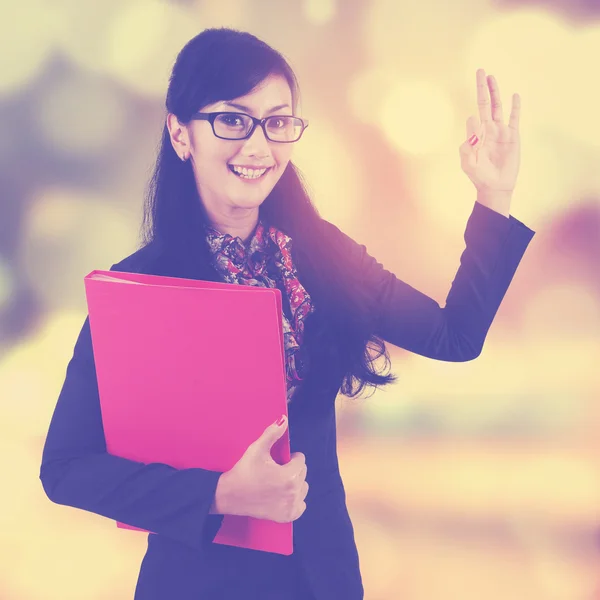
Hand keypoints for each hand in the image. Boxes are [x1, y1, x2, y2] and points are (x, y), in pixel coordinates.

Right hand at [215, 415, 308, 522]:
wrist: (229, 495)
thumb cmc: (244, 470)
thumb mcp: (257, 449)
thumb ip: (272, 433)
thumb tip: (284, 419)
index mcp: (289, 475)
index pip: (301, 460)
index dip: (290, 457)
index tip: (278, 460)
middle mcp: (293, 493)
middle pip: (303, 473)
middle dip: (292, 469)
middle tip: (275, 471)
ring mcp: (290, 507)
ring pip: (303, 489)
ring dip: (295, 484)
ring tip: (278, 482)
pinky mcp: (286, 517)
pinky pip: (301, 506)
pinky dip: (295, 501)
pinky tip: (282, 496)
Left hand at [459, 69, 520, 203]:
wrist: (495, 186)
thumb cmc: (478, 176)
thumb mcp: (468, 161)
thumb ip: (468, 144)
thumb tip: (473, 119)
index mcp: (475, 135)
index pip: (473, 120)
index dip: (474, 125)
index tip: (477, 137)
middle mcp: (488, 129)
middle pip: (485, 103)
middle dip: (482, 88)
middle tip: (480, 70)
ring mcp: (500, 131)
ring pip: (498, 106)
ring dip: (495, 91)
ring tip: (491, 76)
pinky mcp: (512, 136)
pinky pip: (514, 118)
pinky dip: (515, 107)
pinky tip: (515, 96)